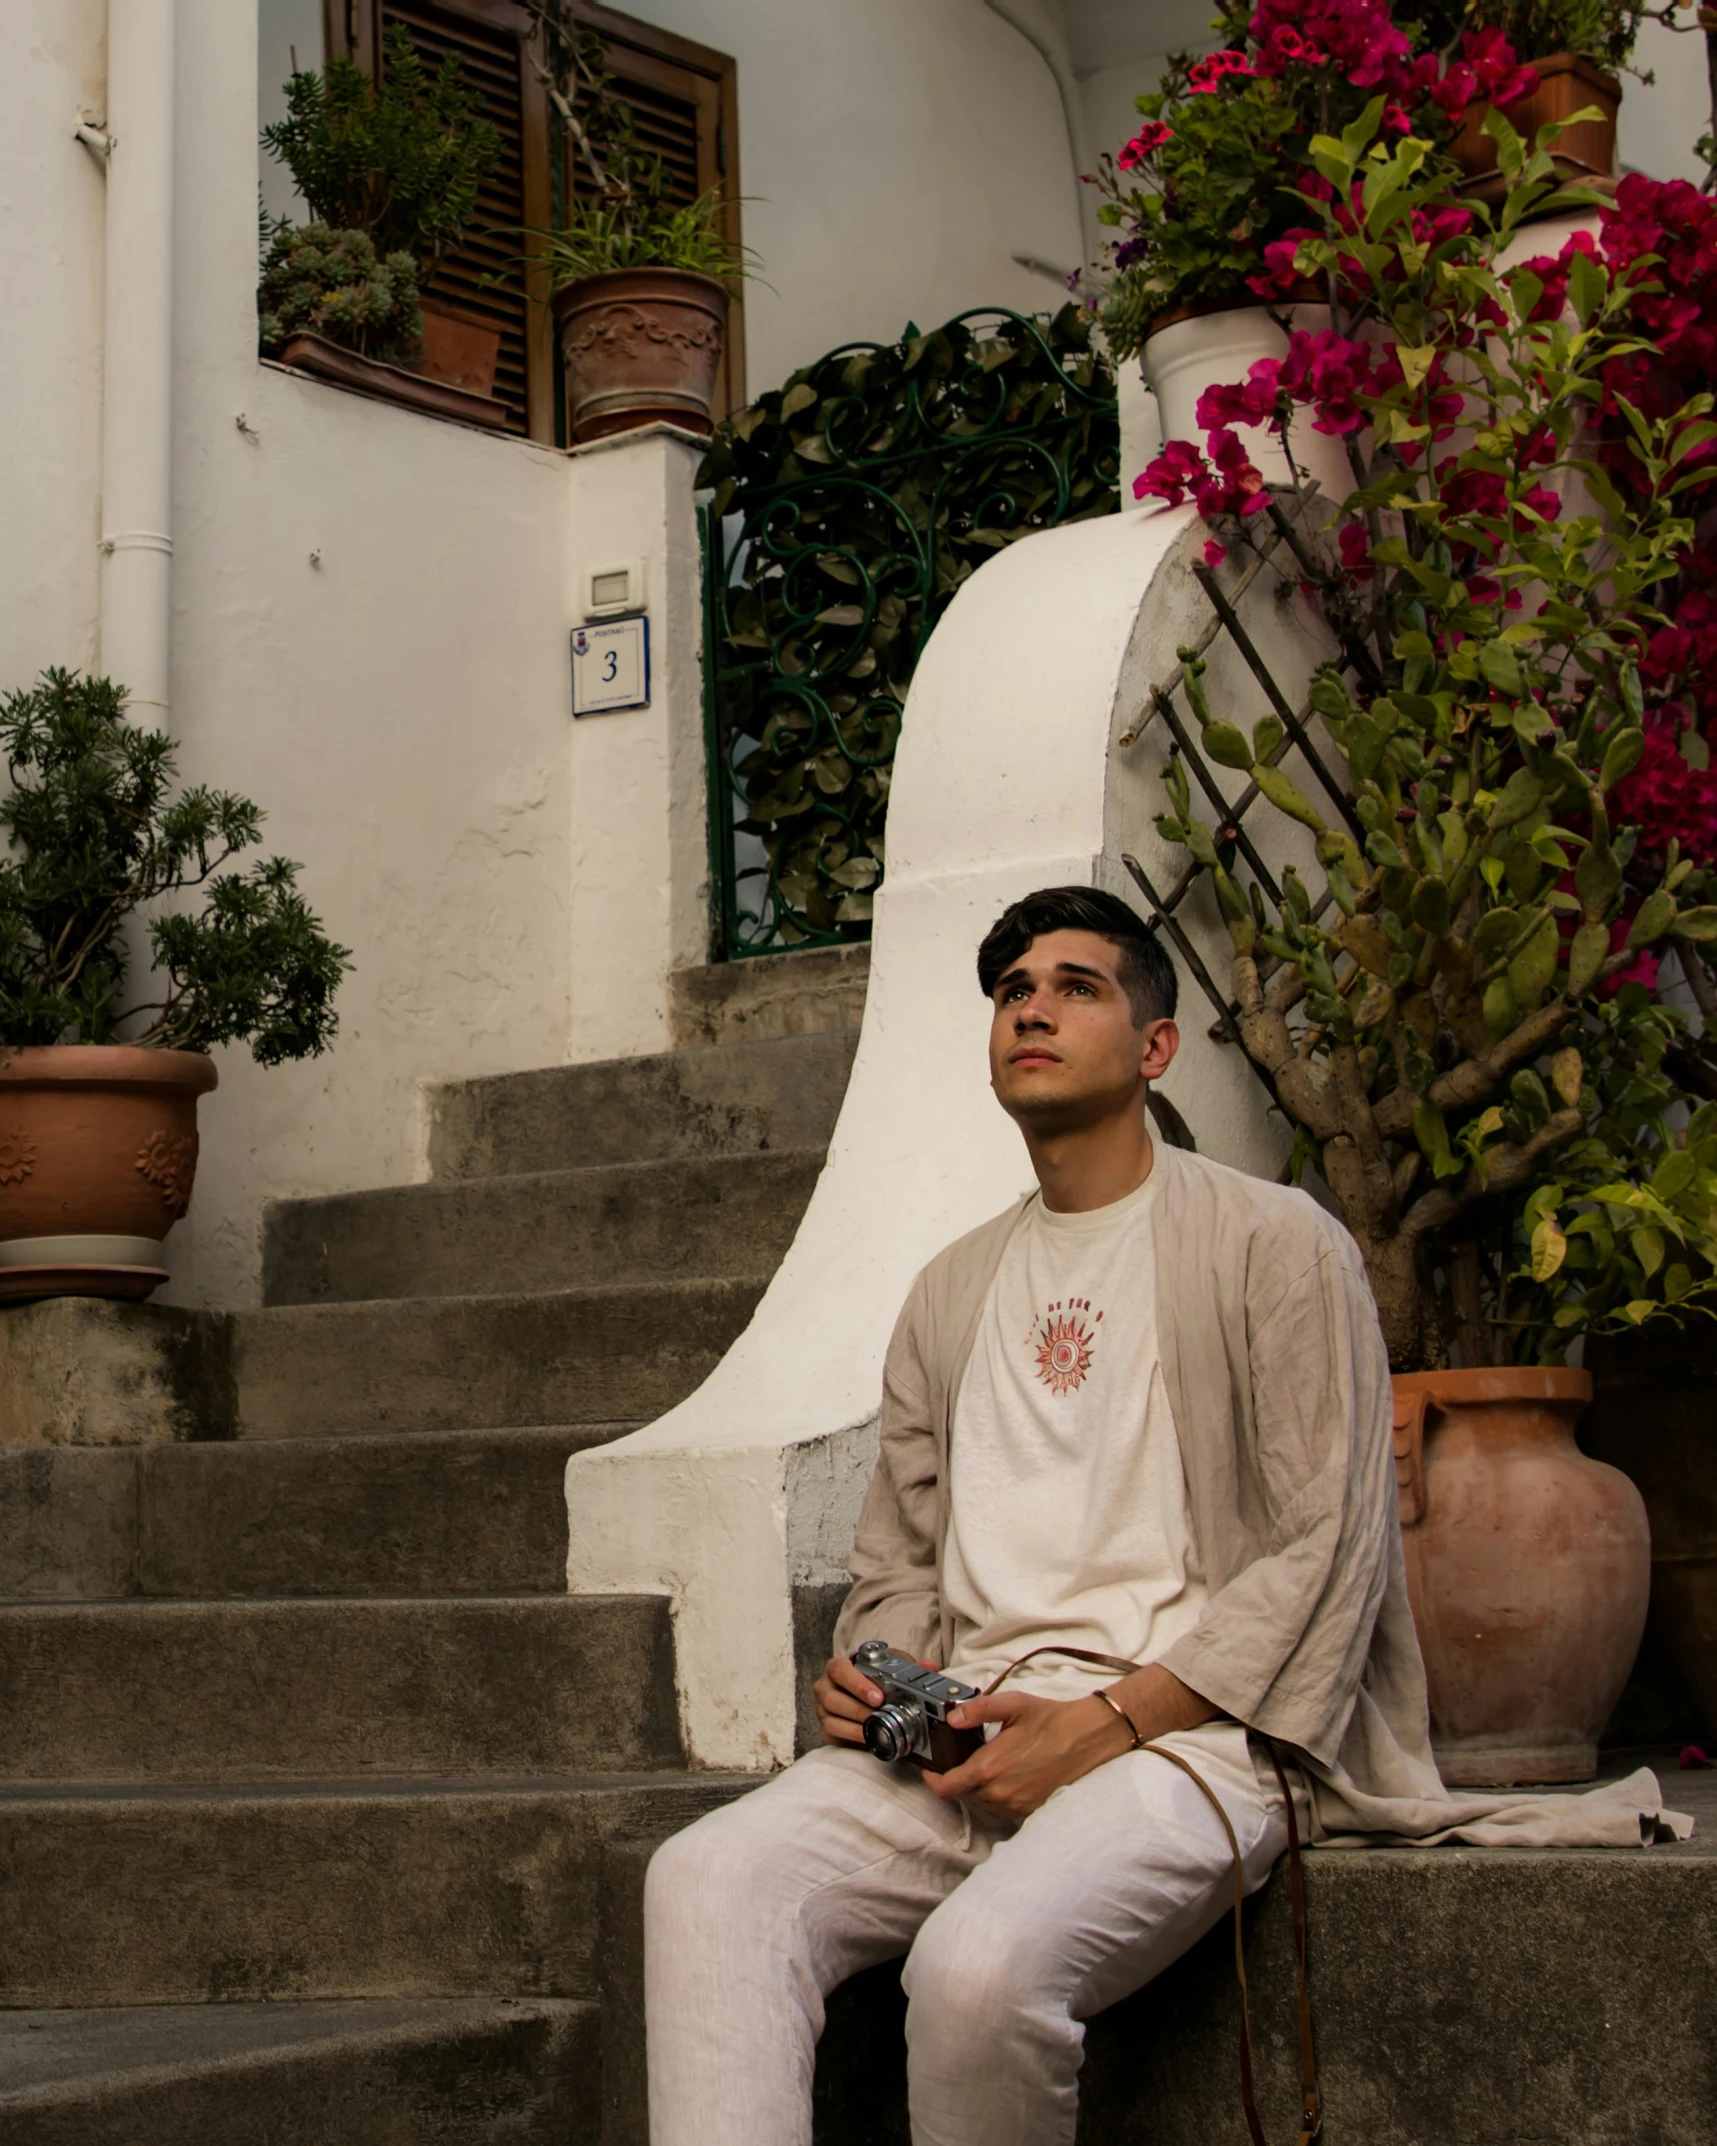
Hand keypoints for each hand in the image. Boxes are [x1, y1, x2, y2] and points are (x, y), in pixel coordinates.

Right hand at [811, 1652, 939, 1749]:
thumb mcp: (890, 1668)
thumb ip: (908, 1665)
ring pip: (831, 1720)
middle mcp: (825, 1688)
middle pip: (833, 1698)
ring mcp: (822, 1711)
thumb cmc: (875, 1680)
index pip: (839, 1670)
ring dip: (856, 1726)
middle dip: (859, 1709)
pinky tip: (868, 1738)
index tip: (878, 1697)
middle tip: (881, 1715)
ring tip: (877, 1728)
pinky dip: (852, 1739)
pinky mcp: (826, 1730)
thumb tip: (929, 1666)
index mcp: (837, 1668)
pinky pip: (834, 1736)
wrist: (863, 1700)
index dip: (857, 1684)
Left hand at [924, 1689, 1135, 1821]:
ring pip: (980, 1804)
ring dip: (975, 1788)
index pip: (946, 1788)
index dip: (933, 1780)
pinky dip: (994, 1796)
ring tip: (984, 1765)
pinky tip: (1004, 1776)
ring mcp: (1015, 1805)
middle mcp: (1000, 1793)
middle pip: (961, 1795)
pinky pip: (1000, 1809)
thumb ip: (977, 1710)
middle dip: (955, 1780)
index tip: (931, 1769)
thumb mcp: (1013, 1705)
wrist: (1088, 1739)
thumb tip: (952, 1718)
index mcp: (989, 1768)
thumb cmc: (1051, 1720)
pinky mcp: (1029, 1810)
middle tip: (959, 1759)